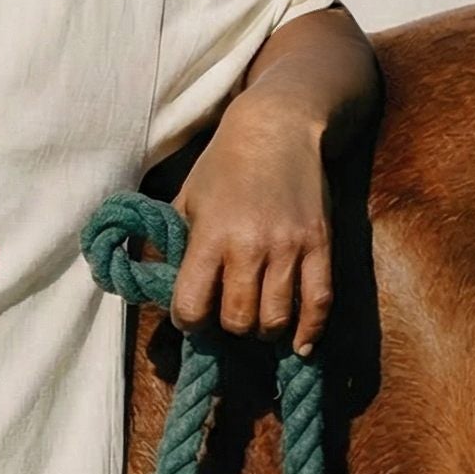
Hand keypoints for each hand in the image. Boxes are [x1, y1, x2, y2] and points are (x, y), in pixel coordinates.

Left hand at [166, 89, 332, 357]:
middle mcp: (250, 246)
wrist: (277, 128)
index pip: (193, 306)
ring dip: (263, 330)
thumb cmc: (223, 166)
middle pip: (237, 320)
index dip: (188, 321)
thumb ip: (173, 244)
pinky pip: (319, 302)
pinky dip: (310, 331)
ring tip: (257, 321)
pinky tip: (299, 344)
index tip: (191, 316)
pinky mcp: (320, 245)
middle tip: (226, 315)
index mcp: (210, 236)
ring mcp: (289, 248)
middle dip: (227, 327)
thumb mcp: (185, 200)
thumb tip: (154, 283)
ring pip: (275, 319)